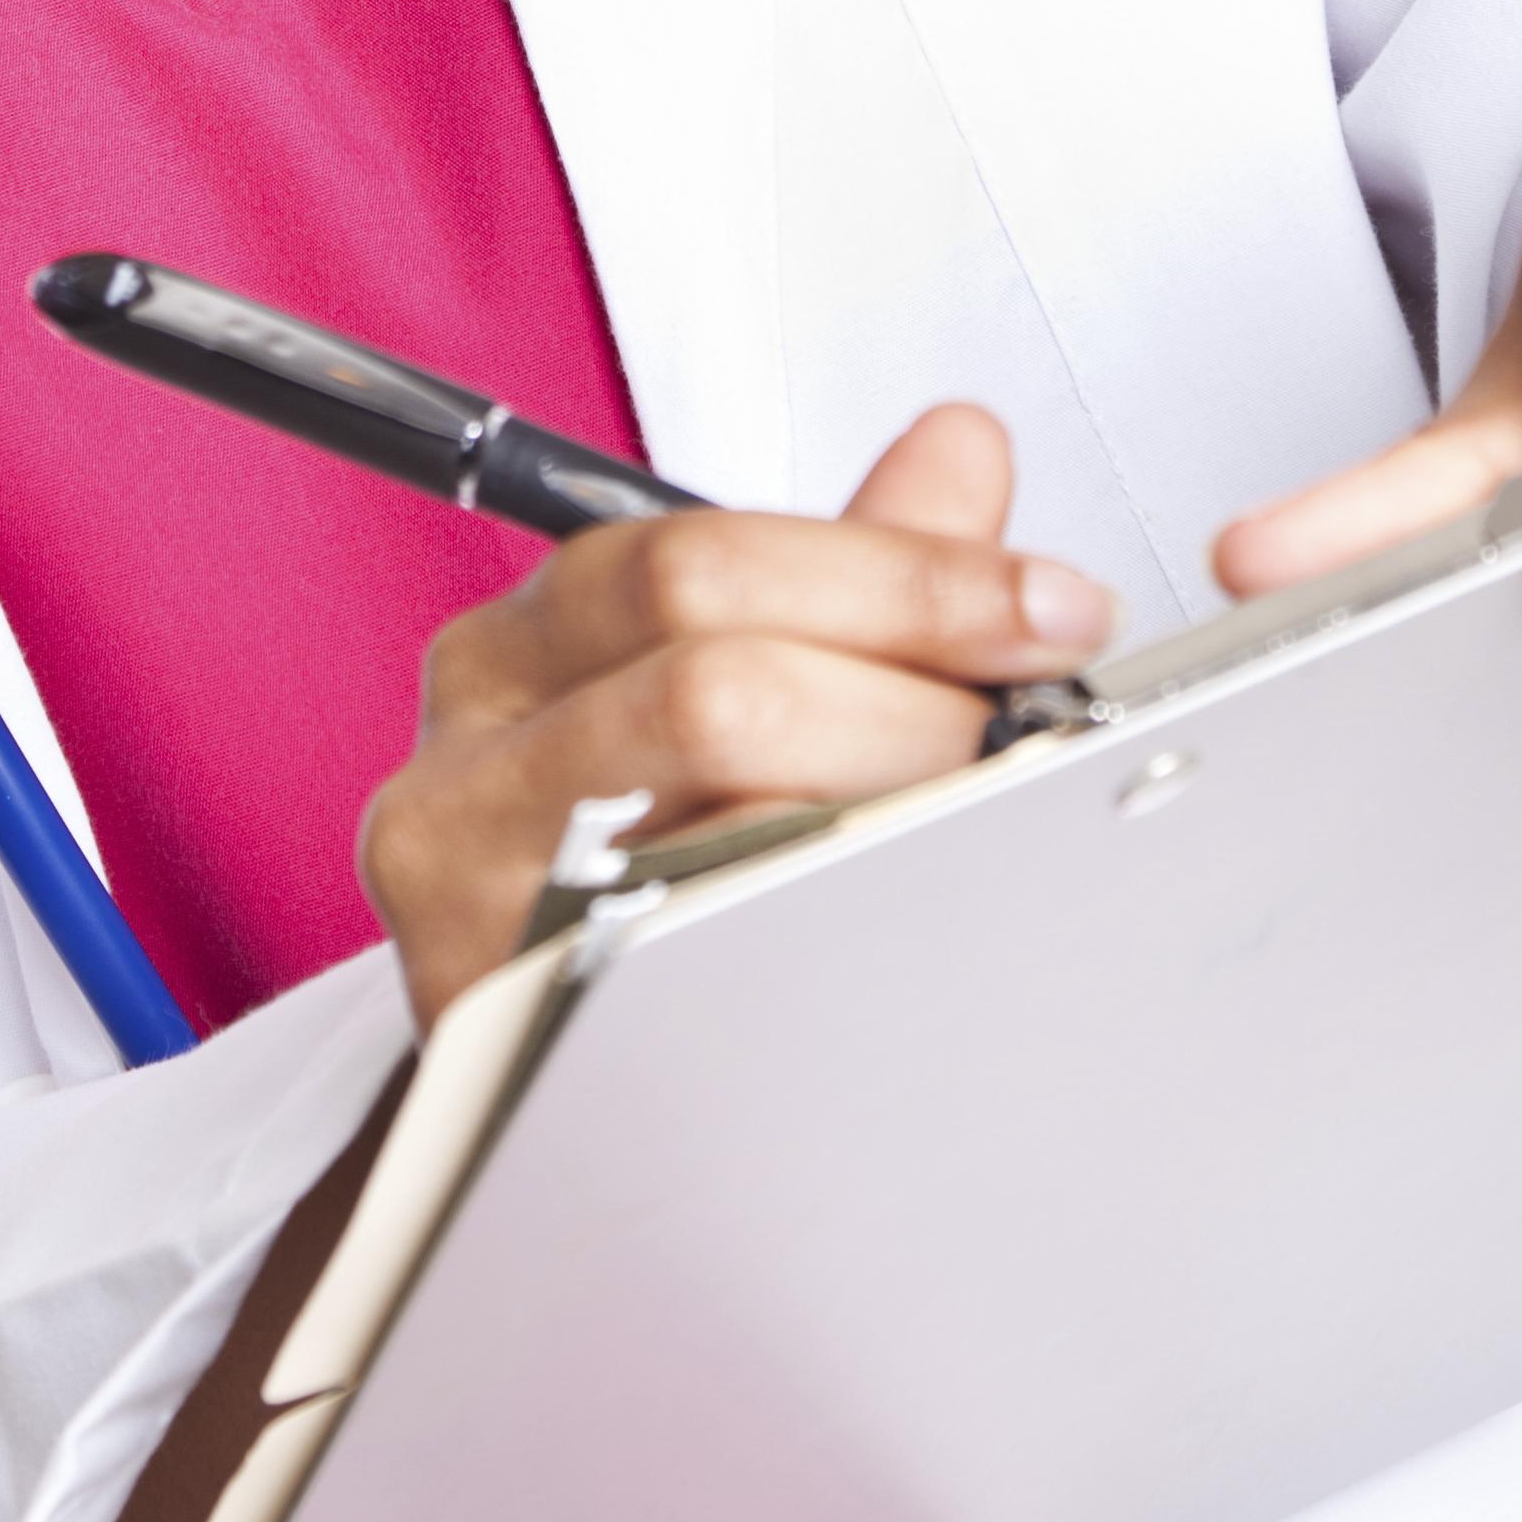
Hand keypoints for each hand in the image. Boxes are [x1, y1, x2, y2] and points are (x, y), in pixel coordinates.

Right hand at [356, 403, 1114, 1027]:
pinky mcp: (512, 1038)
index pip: (698, 563)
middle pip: (709, 691)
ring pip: (722, 841)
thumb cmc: (628, 866)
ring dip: (894, 826)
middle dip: (912, 703)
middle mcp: (467, 764)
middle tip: (1034, 740)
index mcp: (519, 649)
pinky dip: (835, 946)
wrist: (528, 1074)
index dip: (902, 577)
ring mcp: (473, 908)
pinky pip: (708, 976)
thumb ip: (847, 571)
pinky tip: (911, 936)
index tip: (1054, 610)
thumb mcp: (718, 686)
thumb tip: (964, 447)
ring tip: (994, 831)